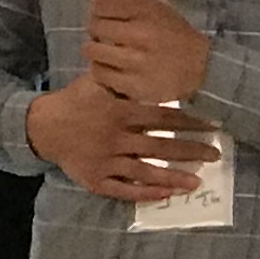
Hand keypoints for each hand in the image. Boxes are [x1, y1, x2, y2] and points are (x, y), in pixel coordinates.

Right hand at [25, 77, 221, 203]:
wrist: (44, 126)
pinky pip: (125, 190)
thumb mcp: (97, 81)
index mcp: (120, 112)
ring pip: (146, 172)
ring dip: (174, 177)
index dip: (189, 122)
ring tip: (197, 181)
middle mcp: (116, 138)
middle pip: (160, 147)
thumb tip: (152, 65)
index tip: (212, 126)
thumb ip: (124, 78)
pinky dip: (146, 193)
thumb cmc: (76, 100)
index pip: (162, 119)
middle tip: (215, 154)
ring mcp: (107, 162)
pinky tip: (166, 194)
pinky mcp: (97, 180)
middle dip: (190, 151)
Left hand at [83, 0, 212, 108]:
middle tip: (103, 36)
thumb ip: (128, 7)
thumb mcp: (157, 10)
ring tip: (105, 53)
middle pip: (94, 26)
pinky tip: (112, 69)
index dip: (98, 10)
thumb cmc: (176, 36)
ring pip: (92, 51)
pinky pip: (100, 75)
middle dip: (96, 30)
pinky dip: (102, 71)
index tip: (103, 16)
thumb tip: (95, 8)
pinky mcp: (133, 85)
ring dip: (96, 51)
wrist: (202, 67)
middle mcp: (140, 34)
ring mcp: (135, 62)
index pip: (101, 5)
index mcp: (146, 11)